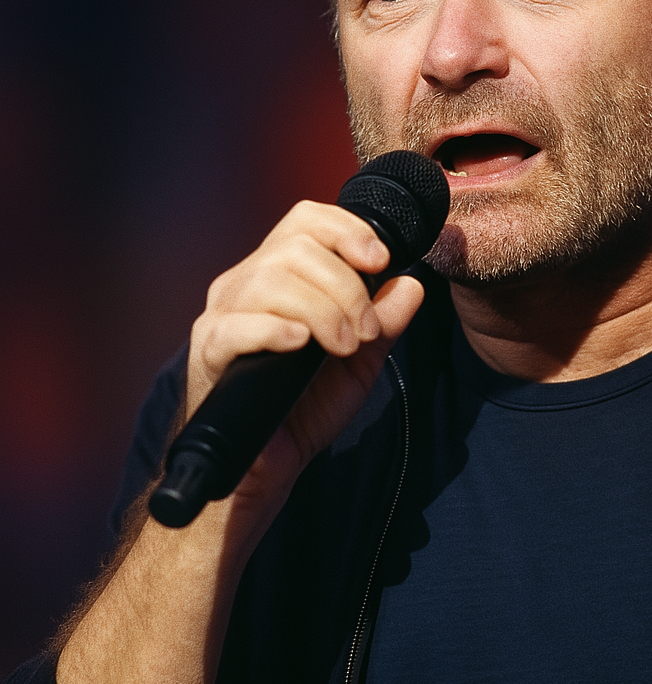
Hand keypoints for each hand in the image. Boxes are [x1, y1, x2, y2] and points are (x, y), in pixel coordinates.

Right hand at [185, 200, 424, 505]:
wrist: (269, 463)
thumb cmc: (307, 404)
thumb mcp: (360, 358)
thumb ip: (385, 321)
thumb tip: (411, 283)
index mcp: (280, 274)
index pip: (306, 219)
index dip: (346, 229)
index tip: (380, 260)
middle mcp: (245, 283)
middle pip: (296, 247)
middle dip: (346, 287)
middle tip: (364, 332)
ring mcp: (222, 315)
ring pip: (271, 280)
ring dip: (322, 311)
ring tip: (342, 347)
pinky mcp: (208, 351)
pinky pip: (237, 324)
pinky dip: (276, 329)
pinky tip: (301, 345)